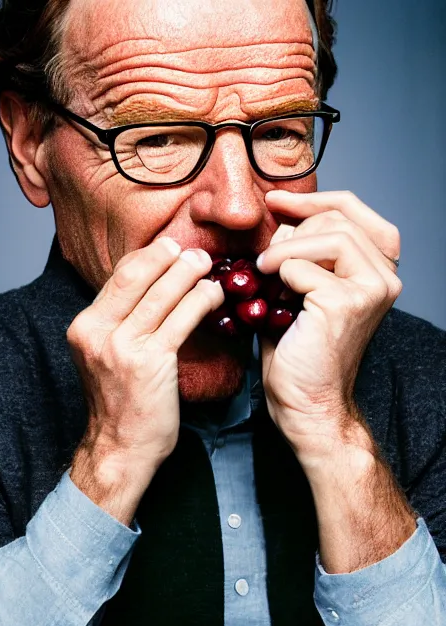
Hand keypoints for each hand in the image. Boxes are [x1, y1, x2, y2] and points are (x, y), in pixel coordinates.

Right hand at [67, 237, 223, 522]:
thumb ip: (120, 323)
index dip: (148, 256)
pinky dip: (201, 300)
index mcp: (85, 326)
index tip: (170, 248)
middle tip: (194, 251)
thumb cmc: (120, 403)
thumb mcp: (106, 356)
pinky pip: (182, 318)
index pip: (118, 276)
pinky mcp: (150, 362)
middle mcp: (98, 332)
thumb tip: (152, 288)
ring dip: (189, 272)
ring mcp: (122, 346)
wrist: (119, 448)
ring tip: (207, 266)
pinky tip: (213, 296)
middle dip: (169, 256)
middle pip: (137, 275)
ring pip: (162, 293)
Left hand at [257, 190, 401, 459]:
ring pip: (329, 234)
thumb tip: (281, 222)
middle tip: (265, 258)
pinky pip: (303, 268)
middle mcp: (383, 277)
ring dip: (285, 250)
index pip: (353, 211)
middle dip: (293, 229)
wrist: (306, 403)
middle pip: (339, 217)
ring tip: (264, 273)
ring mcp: (371, 289)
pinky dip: (280, 276)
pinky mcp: (347, 303)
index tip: (276, 201)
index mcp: (375, 270)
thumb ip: (301, 256)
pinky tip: (272, 298)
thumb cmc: (301, 353)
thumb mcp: (301, 293)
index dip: (313, 199)